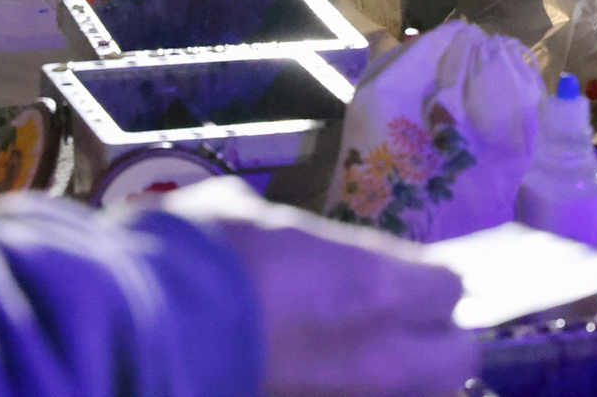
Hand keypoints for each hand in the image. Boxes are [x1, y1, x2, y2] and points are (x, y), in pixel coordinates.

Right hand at [164, 179, 476, 396]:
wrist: (141, 331)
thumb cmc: (197, 256)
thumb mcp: (251, 216)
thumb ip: (296, 240)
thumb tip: (294, 243)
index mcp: (377, 285)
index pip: (448, 287)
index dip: (423, 281)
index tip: (400, 278)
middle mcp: (384, 356)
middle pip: (455, 358)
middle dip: (434, 339)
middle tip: (392, 326)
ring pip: (416, 396)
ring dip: (401, 378)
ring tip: (358, 362)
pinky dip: (353, 392)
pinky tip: (322, 380)